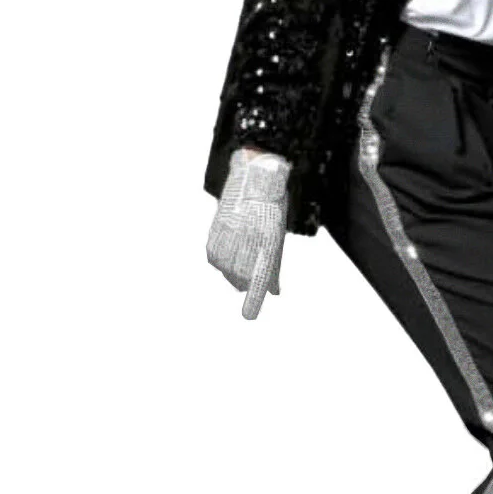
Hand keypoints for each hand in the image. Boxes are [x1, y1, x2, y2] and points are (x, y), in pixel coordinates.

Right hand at [206, 148, 289, 318]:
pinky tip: (227, 255)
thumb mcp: (278, 237)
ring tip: (238, 265)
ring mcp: (229, 233)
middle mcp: (247, 237)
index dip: (254, 298)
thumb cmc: (272, 210)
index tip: (248, 316)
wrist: (255, 177)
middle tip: (246, 282)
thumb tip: (275, 294)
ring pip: (226, 269)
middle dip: (245, 283)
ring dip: (232, 273)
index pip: (260, 275)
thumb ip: (275, 266)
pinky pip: (215, 257)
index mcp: (267, 240)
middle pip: (241, 276)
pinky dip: (221, 261)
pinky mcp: (215, 229)